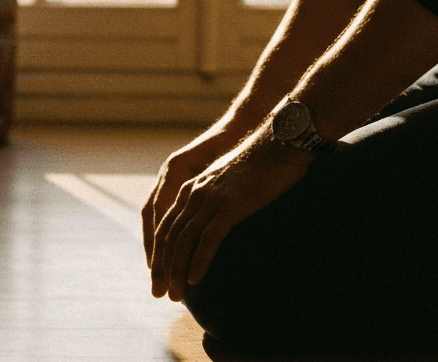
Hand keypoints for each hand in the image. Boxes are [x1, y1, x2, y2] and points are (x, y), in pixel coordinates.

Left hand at [148, 127, 313, 301]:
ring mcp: (210, 199)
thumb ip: (215, 199)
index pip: (164, 226)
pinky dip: (198, 262)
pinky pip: (208, 239)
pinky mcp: (229, 205)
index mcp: (191, 188)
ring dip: (177, 271)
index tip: (158, 277)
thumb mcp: (228, 182)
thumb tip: (215, 221)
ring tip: (175, 294)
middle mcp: (194, 193)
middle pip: (168, 237)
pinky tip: (195, 280)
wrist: (279, 142)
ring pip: (183, 241)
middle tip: (159, 293)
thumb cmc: (260, 164)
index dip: (158, 254)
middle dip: (162, 268)